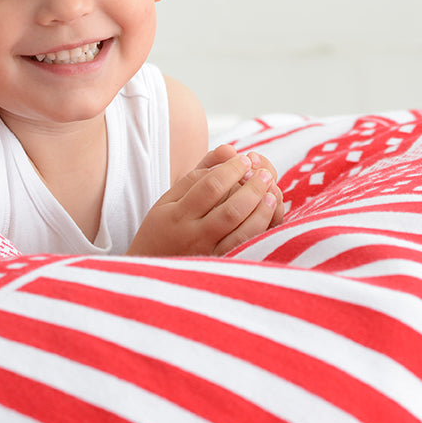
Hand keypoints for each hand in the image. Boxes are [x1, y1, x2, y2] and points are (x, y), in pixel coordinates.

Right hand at [127, 145, 280, 256]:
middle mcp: (193, 236)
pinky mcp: (220, 265)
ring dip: (260, 209)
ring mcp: (208, 253)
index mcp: (177, 214)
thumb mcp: (171, 197)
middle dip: (253, 188)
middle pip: (230, 210)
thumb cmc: (163, 228)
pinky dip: (260, 229)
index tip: (245, 158)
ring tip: (271, 190)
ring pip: (241, 232)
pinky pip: (244, 248)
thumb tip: (230, 150)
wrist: (150, 272)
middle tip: (264, 173)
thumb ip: (199, 172)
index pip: (210, 186)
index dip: (232, 169)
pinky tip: (268, 213)